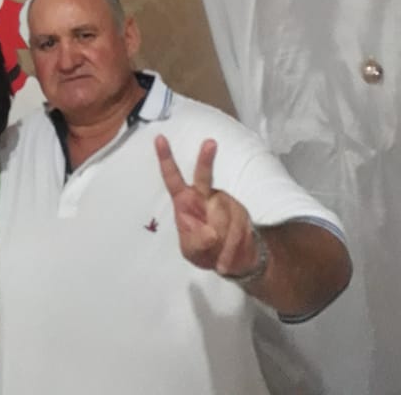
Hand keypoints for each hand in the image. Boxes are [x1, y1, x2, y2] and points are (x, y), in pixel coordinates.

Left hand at [154, 135, 260, 277]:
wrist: (235, 262)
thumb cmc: (206, 250)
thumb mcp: (193, 252)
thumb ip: (196, 242)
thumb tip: (210, 232)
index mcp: (185, 202)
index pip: (173, 178)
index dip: (165, 158)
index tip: (160, 138)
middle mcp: (205, 196)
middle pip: (204, 175)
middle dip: (206, 158)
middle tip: (209, 143)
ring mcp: (224, 201)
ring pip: (223, 214)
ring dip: (221, 240)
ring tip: (218, 256)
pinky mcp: (241, 211)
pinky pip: (237, 229)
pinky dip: (231, 248)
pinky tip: (227, 259)